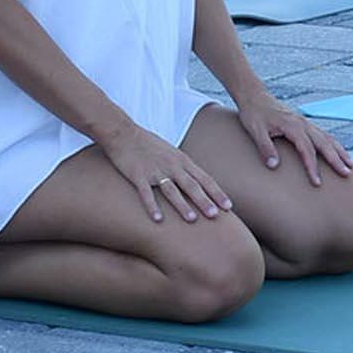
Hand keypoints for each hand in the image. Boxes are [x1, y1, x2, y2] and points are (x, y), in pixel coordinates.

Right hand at [100, 122, 232, 222]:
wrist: (124, 133)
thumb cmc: (149, 144)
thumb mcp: (172, 153)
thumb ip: (185, 167)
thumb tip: (198, 182)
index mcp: (182, 161)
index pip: (204, 178)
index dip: (217, 193)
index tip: (228, 206)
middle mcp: (172, 166)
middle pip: (192, 185)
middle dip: (205, 201)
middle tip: (216, 216)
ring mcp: (155, 170)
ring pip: (172, 190)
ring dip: (183, 205)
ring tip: (192, 219)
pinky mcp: (138, 175)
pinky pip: (146, 193)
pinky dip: (152, 206)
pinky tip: (158, 219)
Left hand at [237, 89, 352, 187]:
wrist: (254, 96)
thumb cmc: (253, 114)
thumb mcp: (255, 131)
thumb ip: (265, 147)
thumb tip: (273, 166)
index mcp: (292, 126)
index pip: (306, 149)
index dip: (312, 167)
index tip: (317, 182)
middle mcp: (303, 123)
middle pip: (324, 143)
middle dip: (336, 159)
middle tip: (346, 174)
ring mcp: (305, 123)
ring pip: (327, 138)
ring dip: (339, 151)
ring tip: (351, 165)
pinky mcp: (304, 123)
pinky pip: (323, 134)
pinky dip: (334, 144)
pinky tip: (339, 152)